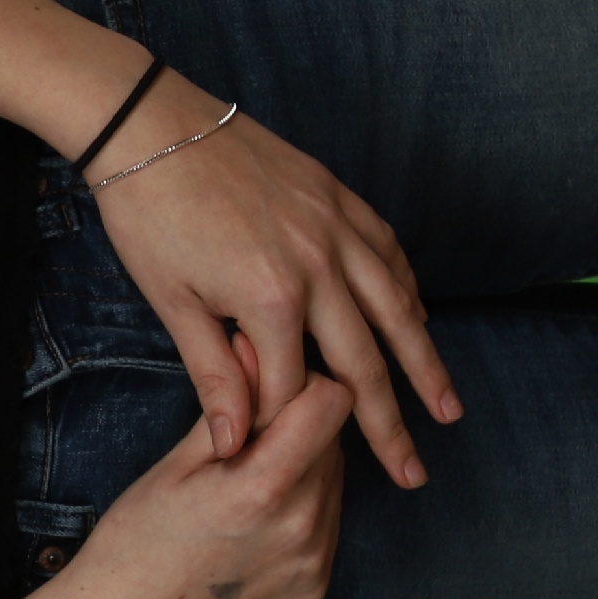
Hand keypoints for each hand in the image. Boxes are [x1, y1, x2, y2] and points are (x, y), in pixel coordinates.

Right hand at [54, 373, 350, 598]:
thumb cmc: (134, 541)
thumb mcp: (174, 464)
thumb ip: (229, 405)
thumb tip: (253, 345)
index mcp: (262, 489)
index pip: (332, 402)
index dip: (299, 386)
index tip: (262, 395)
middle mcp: (303, 529)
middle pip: (335, 440)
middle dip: (298, 427)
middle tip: (242, 443)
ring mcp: (313, 565)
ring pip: (335, 481)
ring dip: (303, 468)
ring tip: (243, 488)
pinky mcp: (315, 588)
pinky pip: (327, 524)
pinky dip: (301, 510)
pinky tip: (252, 525)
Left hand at [87, 82, 461, 486]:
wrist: (152, 126)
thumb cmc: (150, 216)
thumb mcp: (172, 303)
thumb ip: (214, 375)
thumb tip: (234, 445)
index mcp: (270, 299)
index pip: (296, 387)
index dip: (295, 429)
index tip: (301, 462)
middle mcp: (318, 267)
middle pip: (365, 362)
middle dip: (390, 424)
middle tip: (414, 472)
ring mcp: (335, 229)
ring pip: (397, 308)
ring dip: (425, 363)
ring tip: (446, 408)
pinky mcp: (337, 198)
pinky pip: (388, 253)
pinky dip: (408, 291)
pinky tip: (418, 319)